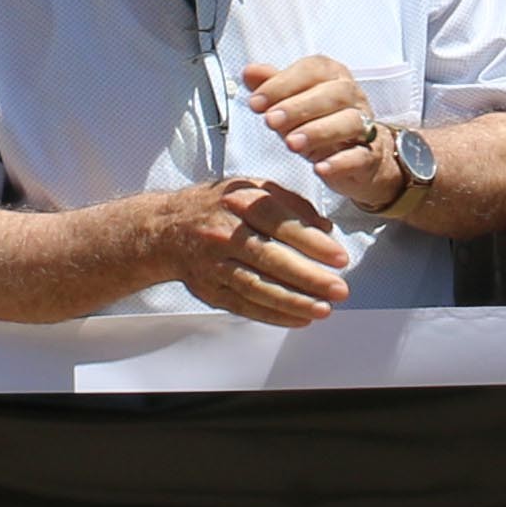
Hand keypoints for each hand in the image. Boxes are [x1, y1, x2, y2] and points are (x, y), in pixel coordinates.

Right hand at [150, 178, 356, 327]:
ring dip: (293, 302)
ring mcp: (214, 264)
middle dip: (308, 277)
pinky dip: (273, 315)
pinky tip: (298, 319)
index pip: (280, 223)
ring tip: (323, 310)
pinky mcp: (209, 289)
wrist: (166, 228)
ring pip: (257, 287)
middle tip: (339, 289)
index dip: (312, 242)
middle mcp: (224, 233)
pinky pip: (244, 306)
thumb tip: (326, 228)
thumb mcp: (252, 188)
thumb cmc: (217, 206)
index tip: (339, 258)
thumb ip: (291, 203)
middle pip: (270, 258)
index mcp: (239, 202)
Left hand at [246, 55, 401, 209]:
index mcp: (333, 76)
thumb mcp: (293, 105)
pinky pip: (360, 156)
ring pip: (350, 121)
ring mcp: (365, 126)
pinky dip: (340, 161)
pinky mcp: (369, 156)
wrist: (359, 158)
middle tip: (271, 121)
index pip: (312, 70)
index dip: (282, 84)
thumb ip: (273, 87)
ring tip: (292, 143)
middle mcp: (353, 97)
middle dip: (298, 107)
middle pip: (333, 93)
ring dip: (319, 131)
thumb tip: (249, 72)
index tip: (256, 102)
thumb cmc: (322, 124)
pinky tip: (320, 167)